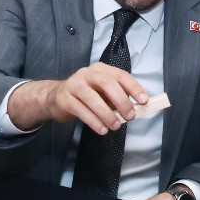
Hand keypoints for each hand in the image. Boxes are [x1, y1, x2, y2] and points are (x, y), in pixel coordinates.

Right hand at [7, 63, 148, 133]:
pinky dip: (94, 121)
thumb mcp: (103, 93)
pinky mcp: (65, 99)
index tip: (144, 101)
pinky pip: (81, 110)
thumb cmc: (86, 95)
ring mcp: (74, 85)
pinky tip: (102, 130)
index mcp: (101, 70)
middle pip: (107, 83)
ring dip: (107, 114)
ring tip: (116, 126)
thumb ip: (117, 98)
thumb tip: (136, 109)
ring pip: (93, 98)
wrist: (55, 98)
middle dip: (121, 100)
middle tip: (130, 116)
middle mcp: (87, 74)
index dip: (134, 87)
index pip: (120, 75)